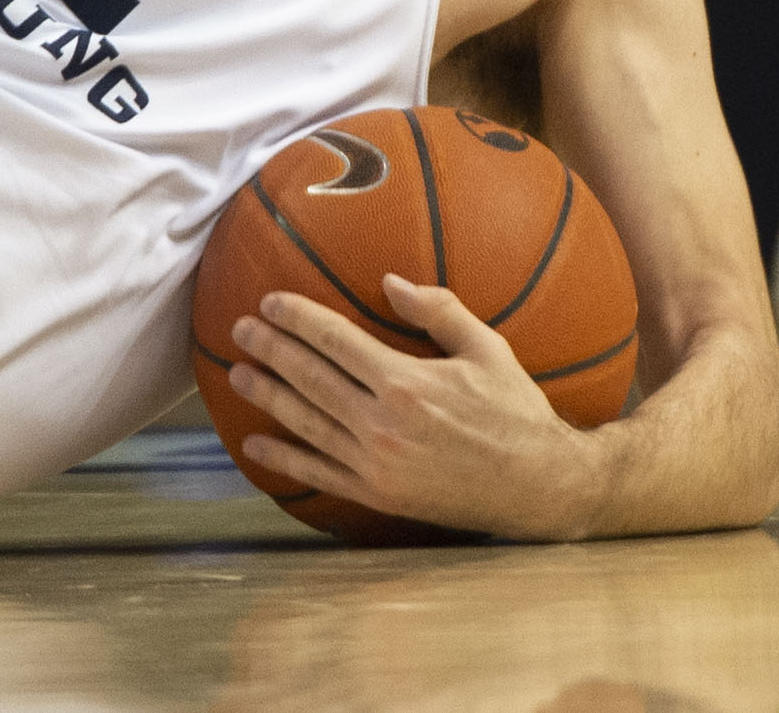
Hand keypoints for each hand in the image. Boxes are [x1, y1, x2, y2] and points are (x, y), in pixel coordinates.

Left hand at [227, 274, 604, 539]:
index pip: (333, 340)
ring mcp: (377, 464)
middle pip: (309, 377)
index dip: (296, 318)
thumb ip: (438, 309)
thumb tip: (389, 282)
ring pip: (306, 422)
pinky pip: (321, 474)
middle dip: (269, 349)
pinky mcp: (379, 496)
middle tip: (239, 329)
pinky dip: (285, 460)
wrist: (542, 489)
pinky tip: (256, 445)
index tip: (269, 302)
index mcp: (405, 382)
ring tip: (236, 374)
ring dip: (268, 396)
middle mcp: (382, 424)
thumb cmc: (517, 412)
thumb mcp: (488, 349)